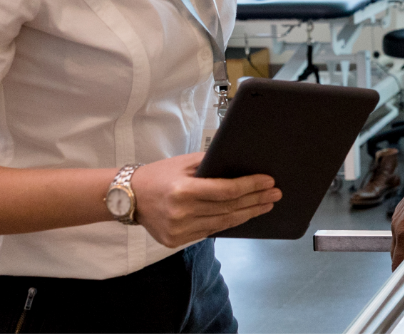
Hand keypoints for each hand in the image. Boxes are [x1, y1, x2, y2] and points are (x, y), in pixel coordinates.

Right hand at [127, 152, 280, 248]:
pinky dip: (228, 223)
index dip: (251, 186)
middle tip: (275, 194)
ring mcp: (178, 230)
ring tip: (265, 205)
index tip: (269, 182)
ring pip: (223, 223)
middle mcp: (181, 213)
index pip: (226, 191)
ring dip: (248, 214)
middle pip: (229, 208)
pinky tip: (243, 215)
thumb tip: (242, 164)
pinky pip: (209, 231)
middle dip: (256, 200)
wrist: (128, 197)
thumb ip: (211, 164)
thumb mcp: (184, 163)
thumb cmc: (159, 175)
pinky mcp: (176, 241)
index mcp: (183, 190)